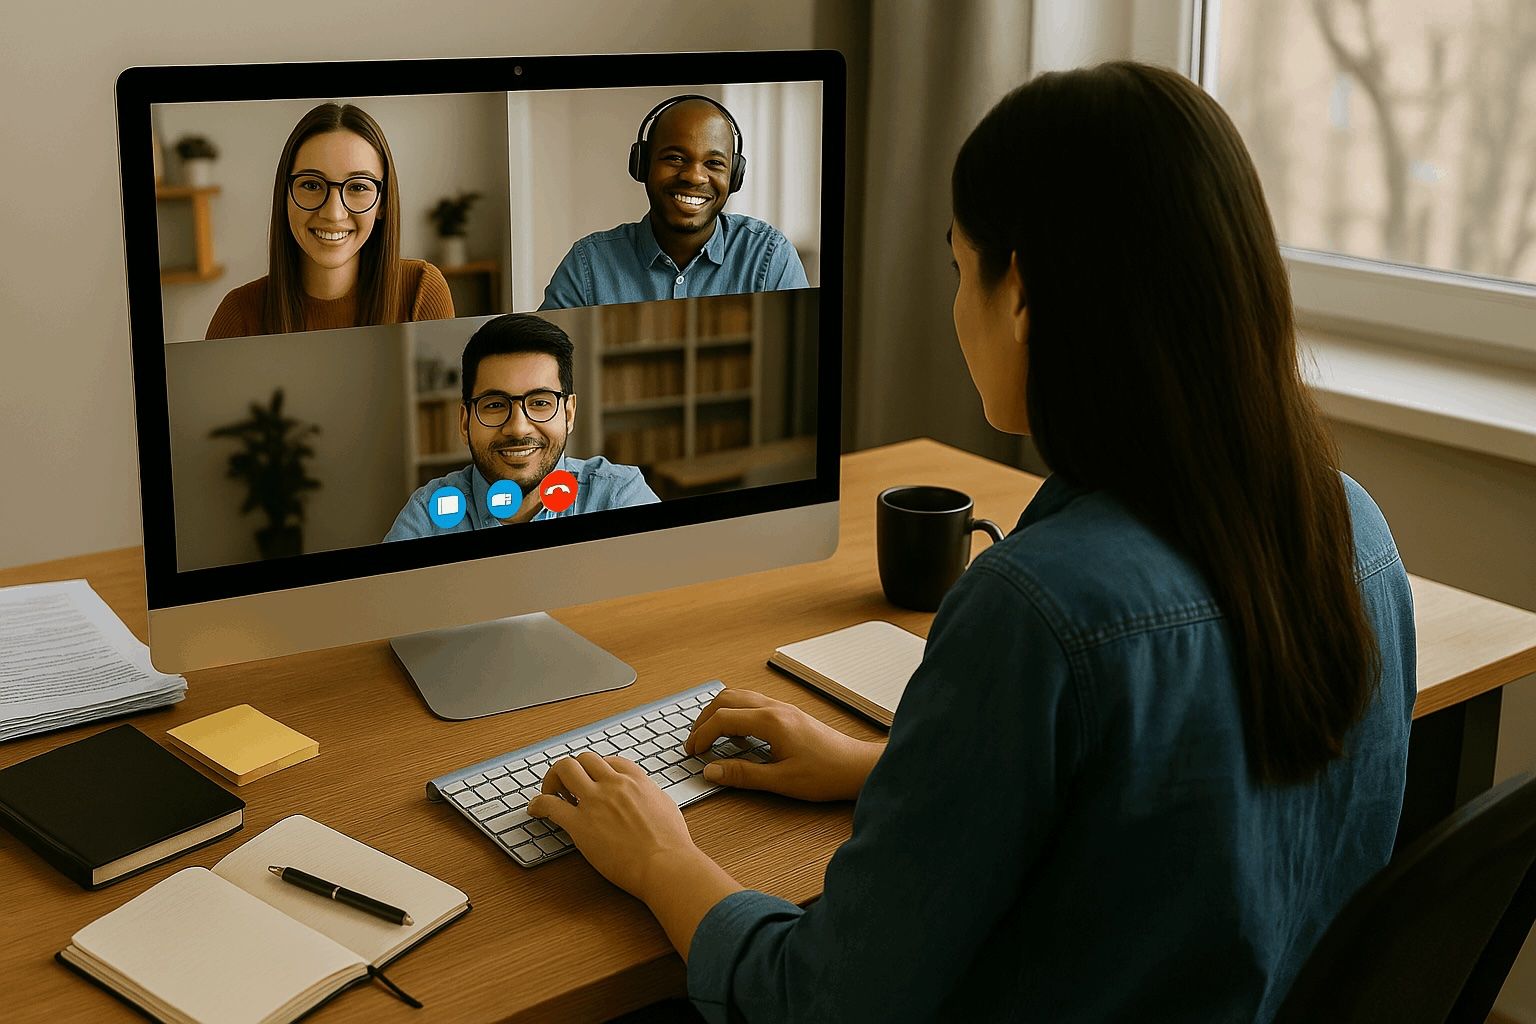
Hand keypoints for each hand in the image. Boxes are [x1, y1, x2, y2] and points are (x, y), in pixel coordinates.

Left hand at [528, 752, 703, 898]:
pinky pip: (550, 804)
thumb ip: (650, 796)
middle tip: (567, 786)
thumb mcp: (666, 806)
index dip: (596, 770)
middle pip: (583, 759)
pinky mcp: (580, 825)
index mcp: (635, 781)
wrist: (665, 864)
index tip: (592, 781)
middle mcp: (613, 785)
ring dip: (553, 779)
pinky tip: (535, 809)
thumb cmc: (671, 844)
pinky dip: (538, 803)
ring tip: (551, 793)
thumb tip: (644, 795)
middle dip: (572, 770)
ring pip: (564, 770)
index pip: (609, 760)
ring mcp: (595, 802)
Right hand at [685, 688, 883, 801]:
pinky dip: (735, 714)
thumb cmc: (824, 774)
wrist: (856, 766)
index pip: (722, 718)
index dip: (701, 735)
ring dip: (719, 713)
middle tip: (694, 743)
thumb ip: (743, 774)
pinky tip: (737, 738)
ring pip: (739, 697)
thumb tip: (711, 771)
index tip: (692, 753)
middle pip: (727, 699)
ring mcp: (782, 708)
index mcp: (770, 721)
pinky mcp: (787, 714)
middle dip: (704, 719)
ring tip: (710, 738)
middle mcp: (774, 707)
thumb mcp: (780, 781)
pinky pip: (752, 704)